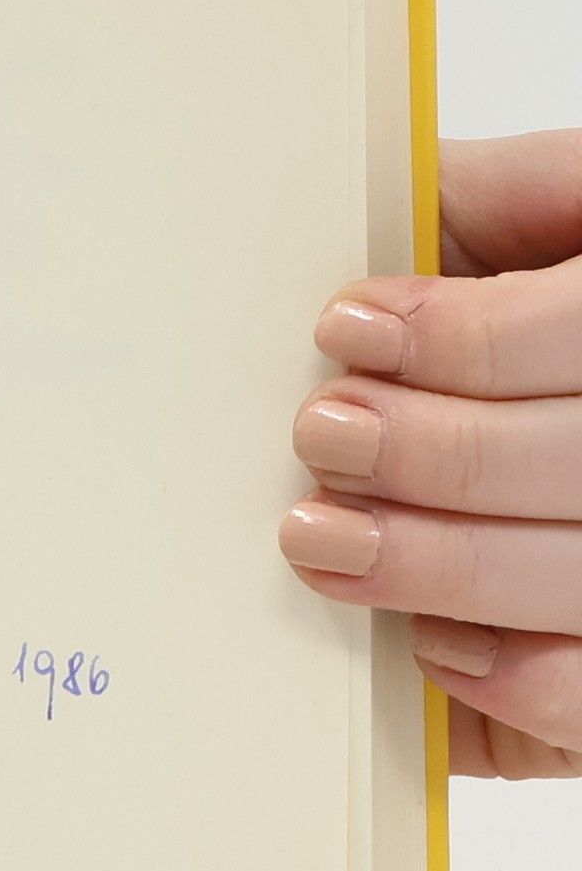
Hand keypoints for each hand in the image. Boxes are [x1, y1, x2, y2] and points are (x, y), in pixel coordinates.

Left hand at [280, 130, 581, 776]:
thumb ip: (478, 209)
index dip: (472, 333)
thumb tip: (375, 188)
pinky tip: (431, 644)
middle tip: (321, 434)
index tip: (346, 327)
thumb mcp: (531, 232)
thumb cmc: (541, 335)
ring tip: (320, 539)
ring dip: (441, 562)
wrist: (549, 422)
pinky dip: (519, 682)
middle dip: (439, 450)